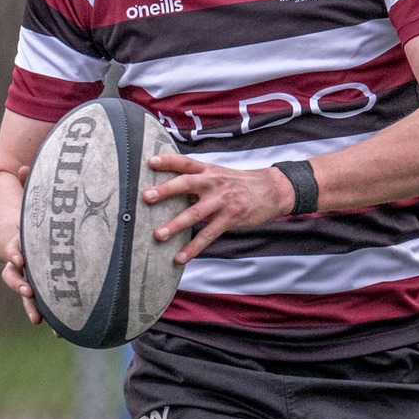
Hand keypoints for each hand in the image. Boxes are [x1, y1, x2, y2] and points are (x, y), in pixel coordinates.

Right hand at [0, 165, 41, 324]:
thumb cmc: (16, 208)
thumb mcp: (18, 195)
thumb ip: (23, 183)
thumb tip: (25, 166)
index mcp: (14, 238)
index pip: (14, 244)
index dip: (16, 250)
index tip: (19, 256)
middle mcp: (14, 258)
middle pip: (14, 271)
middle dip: (19, 280)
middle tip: (26, 287)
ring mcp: (19, 271)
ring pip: (22, 289)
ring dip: (29, 302)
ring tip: (36, 317)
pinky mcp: (29, 280)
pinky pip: (34, 298)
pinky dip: (40, 310)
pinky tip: (54, 328)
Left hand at [144, 153, 295, 265]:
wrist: (272, 190)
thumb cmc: (239, 183)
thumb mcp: (219, 174)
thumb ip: (197, 180)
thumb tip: (170, 189)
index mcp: (209, 170)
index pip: (185, 162)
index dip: (168, 161)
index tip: (150, 162)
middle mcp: (214, 183)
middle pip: (187, 184)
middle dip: (166, 190)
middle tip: (147, 197)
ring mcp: (222, 201)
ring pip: (195, 213)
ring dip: (176, 224)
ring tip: (158, 235)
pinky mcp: (230, 218)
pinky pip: (208, 235)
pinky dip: (193, 248)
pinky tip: (179, 257)